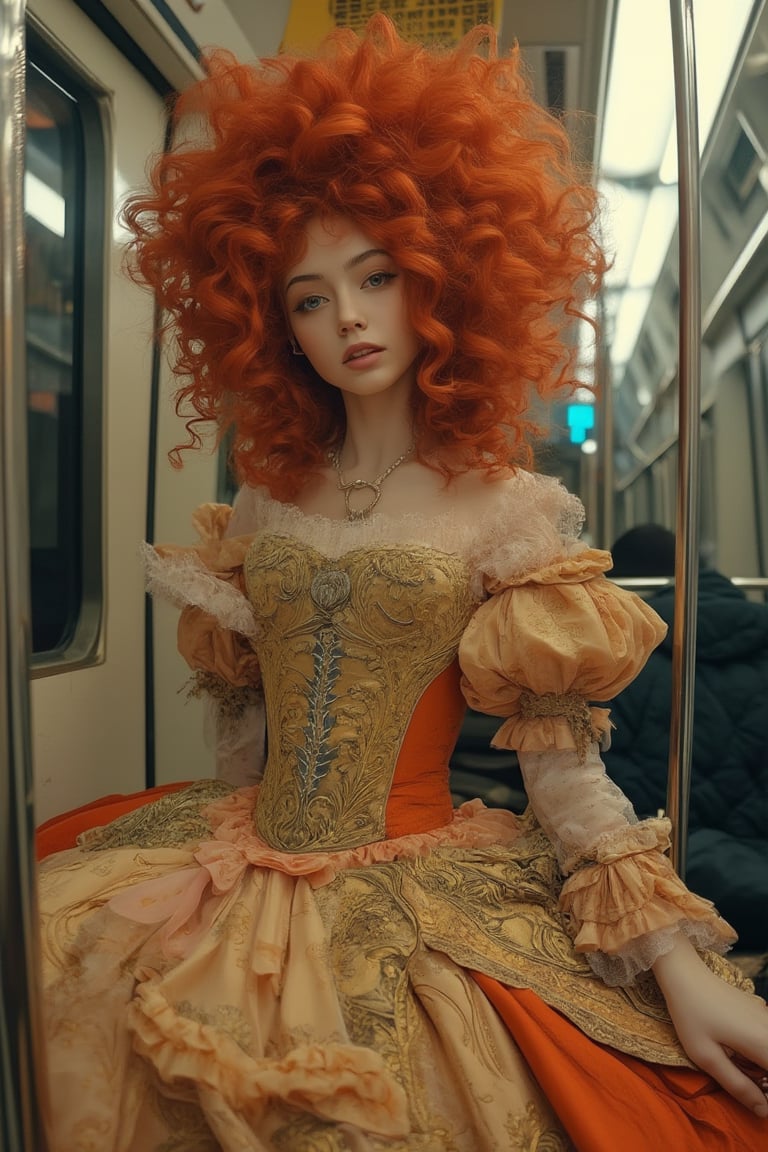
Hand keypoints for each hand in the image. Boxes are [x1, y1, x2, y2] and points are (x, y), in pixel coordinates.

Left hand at [652, 933, 767, 1116]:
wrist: (685, 974)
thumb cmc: (691, 1015)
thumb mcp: (707, 1057)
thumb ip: (739, 1087)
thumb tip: (764, 1112)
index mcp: (764, 1044)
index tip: (753, 1094)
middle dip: (764, 1080)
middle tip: (740, 1078)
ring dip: (761, 1066)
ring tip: (734, 1061)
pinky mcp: (761, 1012)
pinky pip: (767, 1040)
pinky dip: (758, 1052)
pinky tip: (736, 1048)